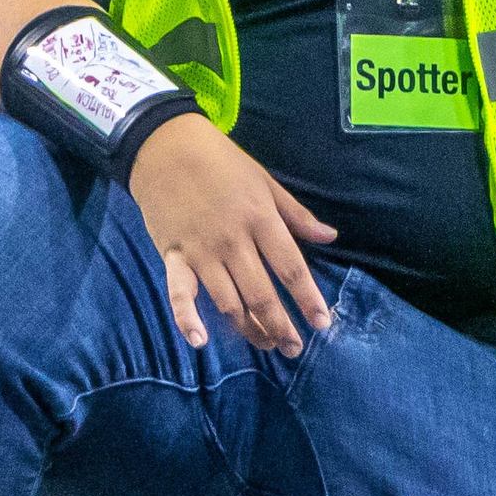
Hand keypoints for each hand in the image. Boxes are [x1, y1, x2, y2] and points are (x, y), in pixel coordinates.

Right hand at [126, 113, 336, 355]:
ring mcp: (202, 251)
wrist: (165, 147)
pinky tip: (200, 340)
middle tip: (295, 348)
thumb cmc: (221, 162)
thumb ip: (296, 215)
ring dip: (249, 328)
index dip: (307, 299)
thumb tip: (330, 237)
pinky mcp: (173, 255)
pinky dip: (187, 318)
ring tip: (267, 345)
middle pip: (261, 293)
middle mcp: (234, 241)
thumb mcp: (265, 181)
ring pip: (229, 301)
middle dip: (281, 325)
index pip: (290, 268)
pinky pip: (180, 292)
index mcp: (261, 220)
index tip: (321, 323)